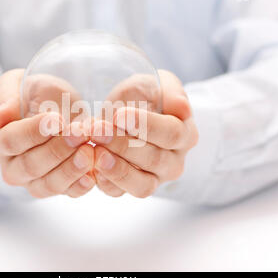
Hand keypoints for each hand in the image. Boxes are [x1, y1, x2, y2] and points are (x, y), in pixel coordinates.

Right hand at [0, 69, 95, 198]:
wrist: (53, 110)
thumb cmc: (34, 95)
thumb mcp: (17, 83)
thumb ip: (7, 95)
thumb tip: (2, 116)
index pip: (11, 141)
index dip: (33, 132)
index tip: (57, 120)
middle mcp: (12, 167)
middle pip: (31, 165)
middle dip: (57, 149)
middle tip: (80, 133)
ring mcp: (33, 182)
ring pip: (48, 184)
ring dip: (70, 169)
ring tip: (89, 152)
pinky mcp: (56, 188)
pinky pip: (66, 193)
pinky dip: (80, 186)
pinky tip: (92, 175)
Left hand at [91, 70, 198, 197]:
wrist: (128, 113)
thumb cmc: (146, 96)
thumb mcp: (160, 84)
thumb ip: (172, 92)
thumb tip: (182, 107)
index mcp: (185, 134)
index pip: (171, 134)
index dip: (145, 125)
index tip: (119, 115)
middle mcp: (174, 162)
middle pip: (153, 159)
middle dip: (122, 144)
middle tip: (97, 130)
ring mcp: (154, 178)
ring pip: (141, 185)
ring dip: (116, 169)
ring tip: (95, 152)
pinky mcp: (132, 187)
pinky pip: (120, 193)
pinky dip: (105, 183)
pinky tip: (91, 167)